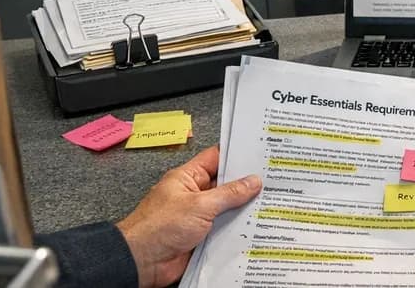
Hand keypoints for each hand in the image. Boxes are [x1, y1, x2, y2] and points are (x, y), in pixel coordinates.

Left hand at [116, 146, 261, 287]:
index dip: (236, 155)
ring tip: (271, 202)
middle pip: (224, 184)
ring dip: (243, 208)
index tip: (259, 153)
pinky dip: (237, 228)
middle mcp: (194, 194)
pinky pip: (223, 228)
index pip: (215, 158)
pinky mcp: (201, 236)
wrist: (141, 262)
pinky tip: (256, 226)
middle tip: (273, 180)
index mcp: (188, 178)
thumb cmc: (160, 227)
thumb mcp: (199, 205)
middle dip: (246, 184)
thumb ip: (229, 193)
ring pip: (226, 208)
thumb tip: (252, 182)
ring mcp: (197, 216)